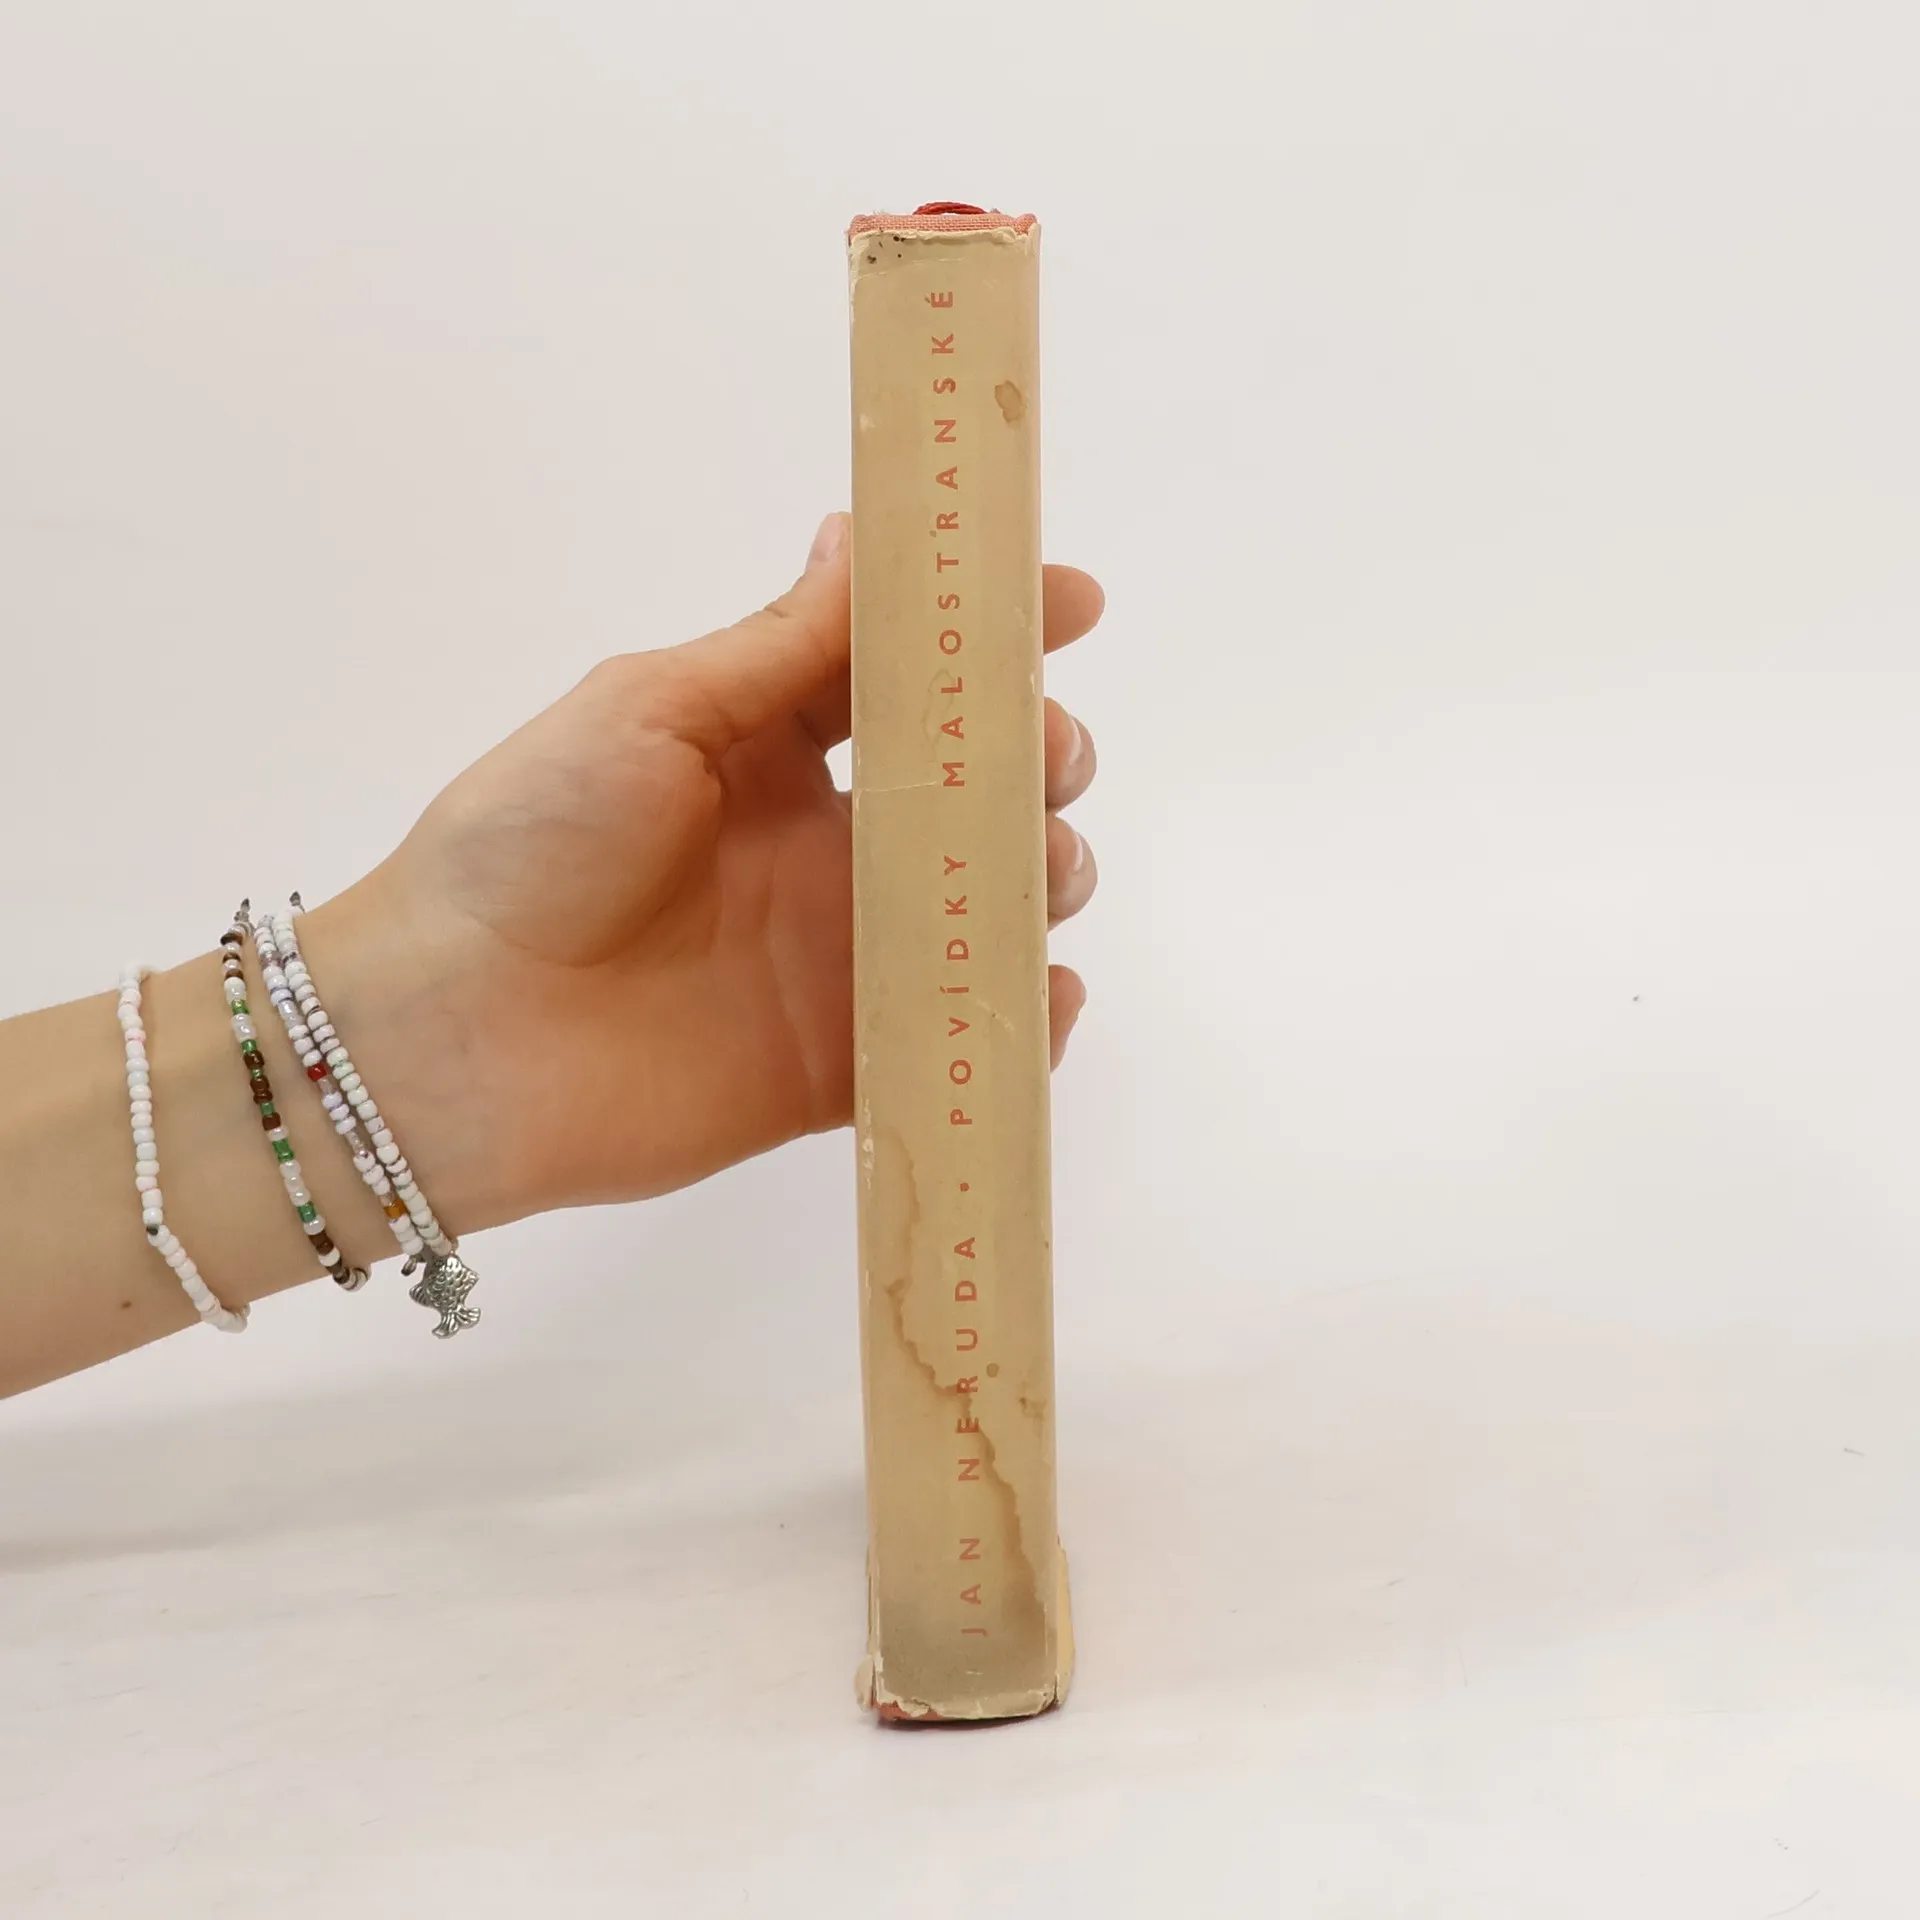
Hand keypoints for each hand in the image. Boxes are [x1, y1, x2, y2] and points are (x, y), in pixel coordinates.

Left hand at [307, 514, 1102, 1228]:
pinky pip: (957, 1036)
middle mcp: (823, 845)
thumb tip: (863, 535)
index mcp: (771, 746)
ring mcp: (839, 956)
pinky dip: (1022, 1018)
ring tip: (1038, 871)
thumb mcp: (649, 710)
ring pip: (987, 907)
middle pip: (975, 790)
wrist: (453, 1036)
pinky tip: (1044, 993)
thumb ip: (777, 646)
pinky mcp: (841, 1064)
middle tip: (1043, 759)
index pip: (906, 676)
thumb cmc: (530, 842)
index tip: (1070, 603)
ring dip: (1042, 875)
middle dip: (1038, 759)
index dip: (992, 634)